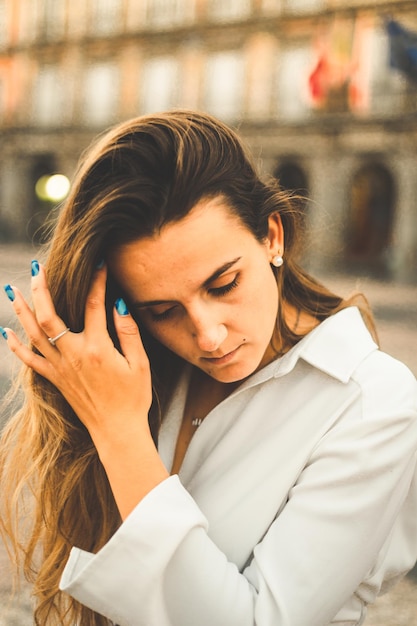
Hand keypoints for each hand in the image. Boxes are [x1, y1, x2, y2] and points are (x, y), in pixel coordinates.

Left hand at [3, 262, 152, 451]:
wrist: (117, 431)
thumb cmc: (133, 398)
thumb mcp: (140, 363)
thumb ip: (128, 332)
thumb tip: (117, 304)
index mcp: (97, 348)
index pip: (93, 304)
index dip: (96, 281)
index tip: (97, 263)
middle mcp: (73, 355)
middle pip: (49, 316)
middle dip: (40, 289)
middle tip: (36, 268)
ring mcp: (60, 368)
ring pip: (33, 335)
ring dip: (21, 311)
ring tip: (12, 290)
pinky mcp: (55, 380)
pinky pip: (30, 361)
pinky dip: (15, 347)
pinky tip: (6, 333)